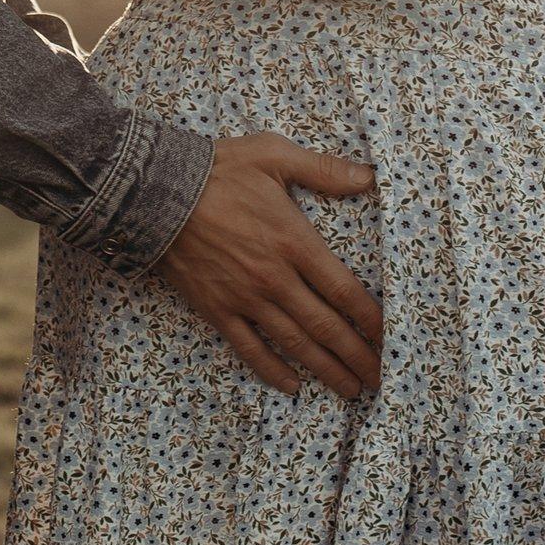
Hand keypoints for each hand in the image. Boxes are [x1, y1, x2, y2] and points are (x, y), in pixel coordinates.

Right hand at [156, 135, 381, 401]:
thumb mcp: (273, 155)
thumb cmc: (217, 170)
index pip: (344, 290)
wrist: (153, 192)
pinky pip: (249, 348)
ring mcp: (245, 299)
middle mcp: (275, 278)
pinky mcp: (217, 310)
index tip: (390, 337)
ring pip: (294, 344)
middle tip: (381, 379)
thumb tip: (368, 177)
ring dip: (326, 370)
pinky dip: (272, 370)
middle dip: (357, 356)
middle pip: (326, 327)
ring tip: (351, 390)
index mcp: (294, 241)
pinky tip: (292, 385)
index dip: (370, 319)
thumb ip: (323, 170)